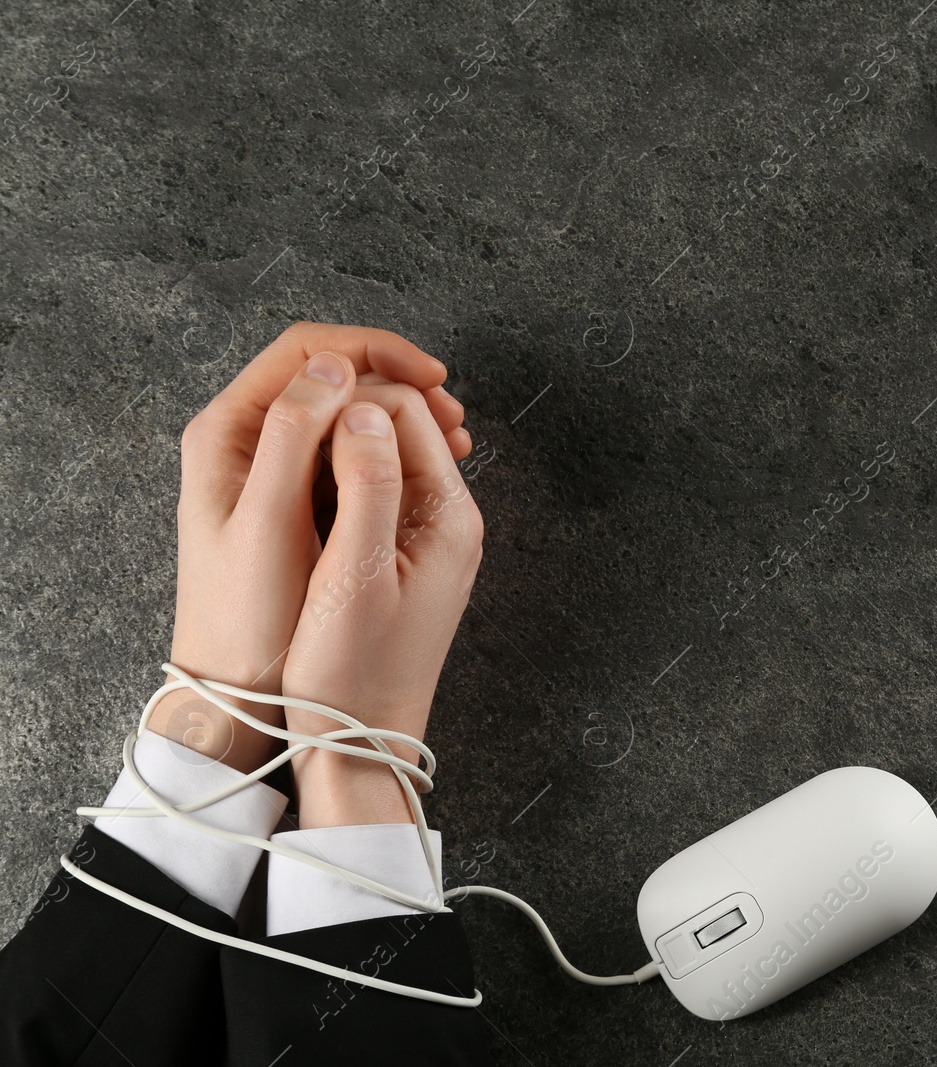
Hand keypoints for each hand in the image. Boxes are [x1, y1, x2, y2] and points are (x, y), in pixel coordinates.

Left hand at [149, 322, 469, 772]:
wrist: (231, 690)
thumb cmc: (246, 617)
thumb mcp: (268, 523)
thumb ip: (293, 438)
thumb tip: (335, 367)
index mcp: (227, 432)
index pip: (306, 352)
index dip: (375, 351)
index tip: (433, 377)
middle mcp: (246, 440)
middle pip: (329, 376)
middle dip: (396, 382)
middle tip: (454, 413)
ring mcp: (270, 470)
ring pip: (343, 414)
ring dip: (400, 416)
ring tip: (453, 439)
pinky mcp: (294, 500)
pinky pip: (346, 453)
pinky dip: (390, 450)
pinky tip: (427, 468)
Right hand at [280, 386, 484, 826]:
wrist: (359, 744)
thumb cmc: (352, 672)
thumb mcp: (353, 574)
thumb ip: (367, 485)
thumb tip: (362, 408)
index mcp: (449, 516)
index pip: (409, 412)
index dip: (350, 398)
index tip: (295, 410)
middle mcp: (449, 520)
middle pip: (402, 428)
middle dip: (347, 414)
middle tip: (286, 426)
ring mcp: (428, 539)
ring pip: (384, 458)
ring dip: (339, 448)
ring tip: (288, 460)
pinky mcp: (402, 559)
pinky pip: (374, 494)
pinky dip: (339, 481)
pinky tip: (301, 496)